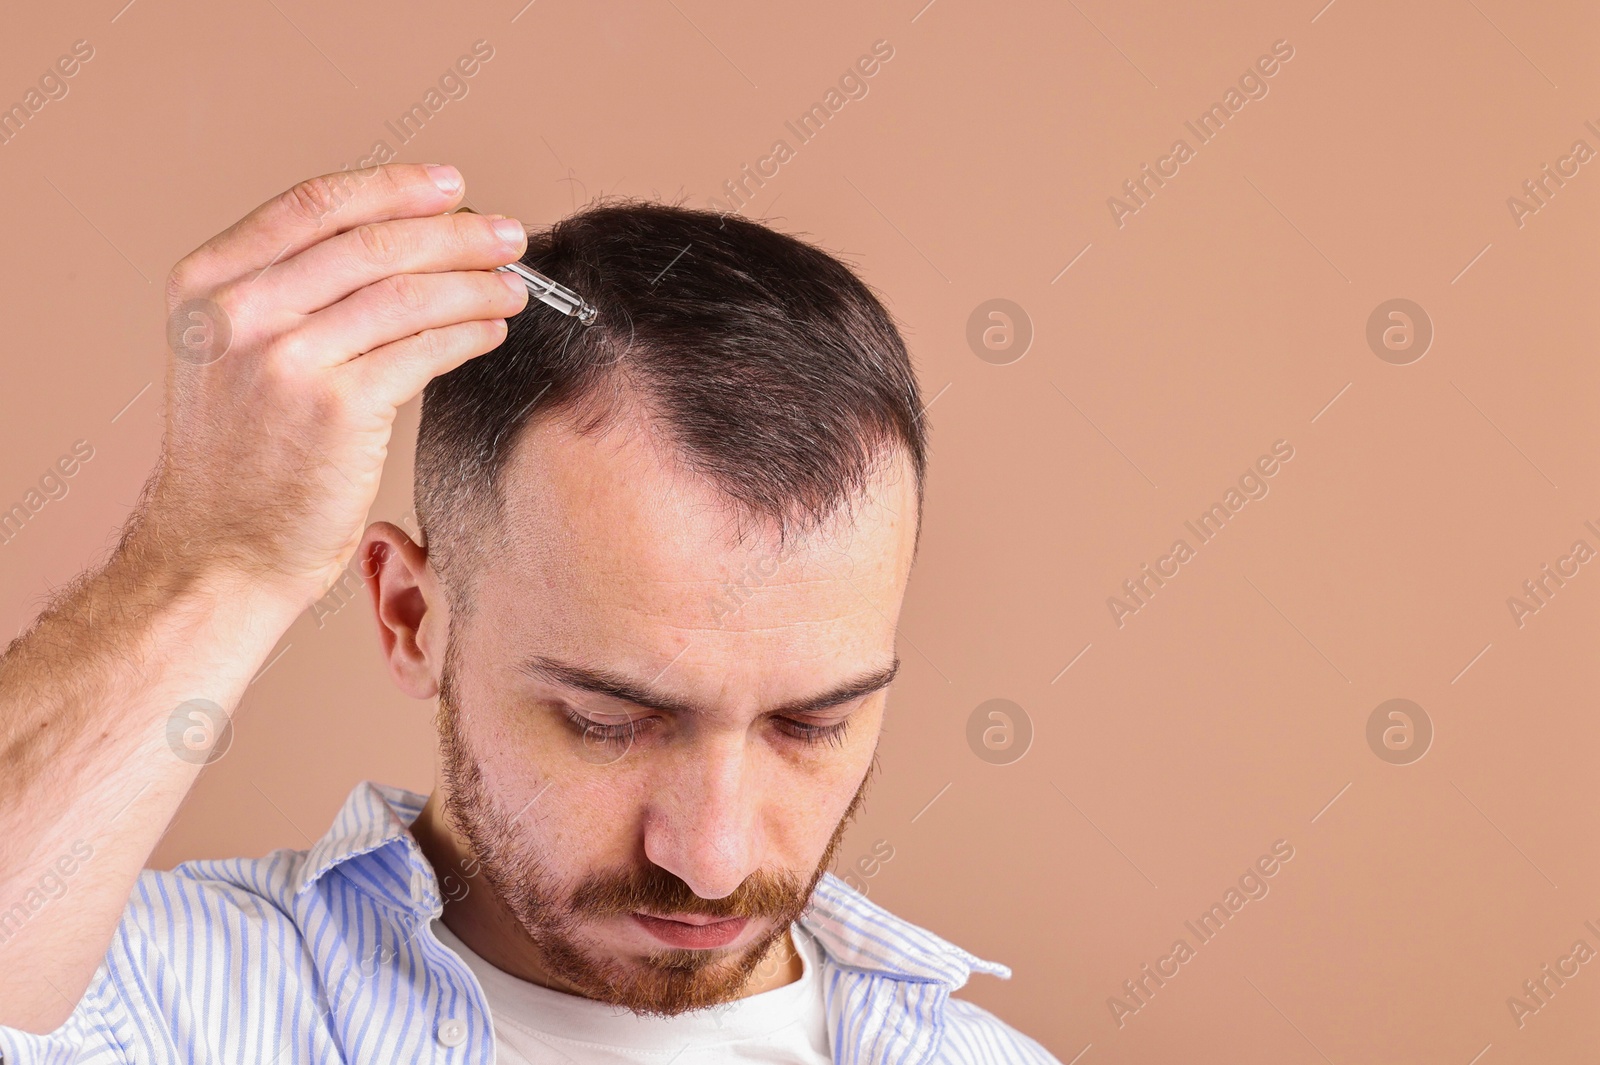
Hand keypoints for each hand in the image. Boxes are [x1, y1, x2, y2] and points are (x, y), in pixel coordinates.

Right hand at [143, 162, 527, 602]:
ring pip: (407, 294)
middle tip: (508, 236)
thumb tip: (397, 244)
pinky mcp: (338, 408)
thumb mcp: (227, 355)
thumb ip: (285, 294)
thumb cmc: (240, 459)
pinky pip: (424, 350)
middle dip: (455, 234)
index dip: (394, 188)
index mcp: (206, 285)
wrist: (218, 552)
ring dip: (474, 283)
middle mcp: (239, 313)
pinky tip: (492, 330)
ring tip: (514, 286)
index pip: (314, 206)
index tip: (451, 187)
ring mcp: (287, 359)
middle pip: (372, 243)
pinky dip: (468, 333)